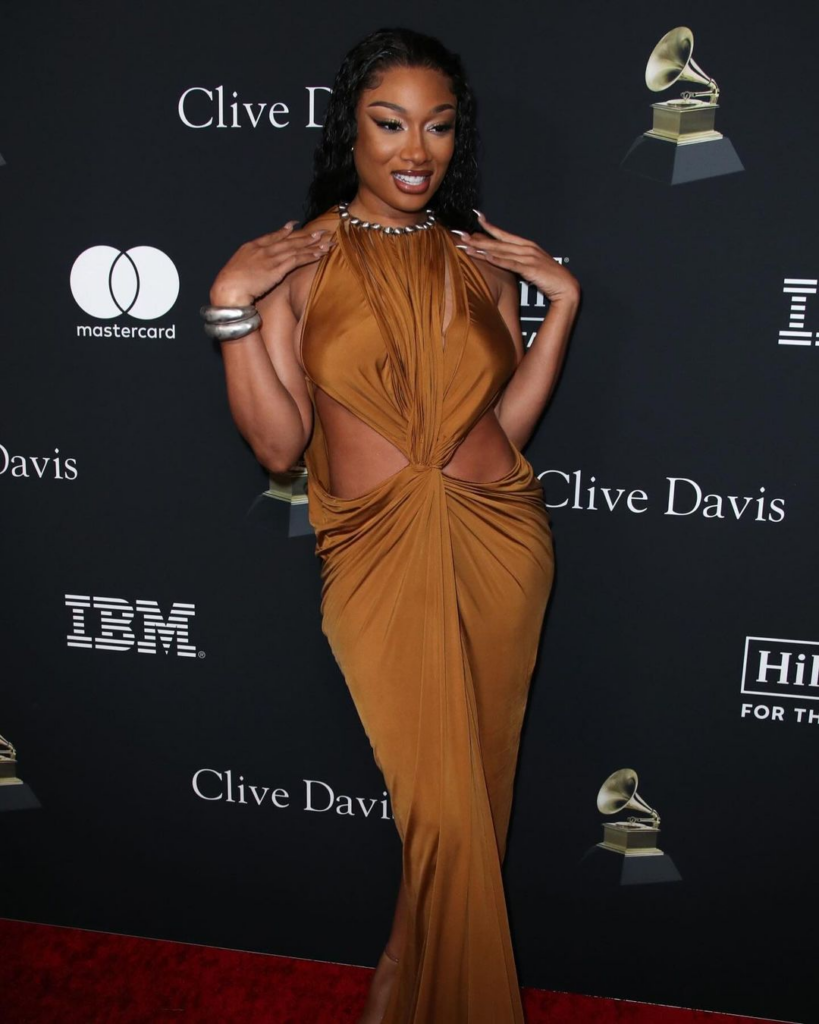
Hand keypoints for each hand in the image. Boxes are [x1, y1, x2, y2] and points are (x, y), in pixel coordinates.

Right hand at [210, 221, 335, 304]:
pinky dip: (309, 256)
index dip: (286, 231)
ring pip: (296, 249)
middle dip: (306, 236)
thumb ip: (248, 260)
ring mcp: (271, 258)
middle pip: (289, 240)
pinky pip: (297, 260)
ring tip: (326, 242)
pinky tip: (319, 254)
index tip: (296, 226)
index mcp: (252, 246)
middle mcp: (264, 249)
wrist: (228, 288)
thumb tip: (253, 263)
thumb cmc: (230, 283)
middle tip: (321, 231)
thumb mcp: (237, 266)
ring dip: (313, 245)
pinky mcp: (277, 269)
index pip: (273, 236)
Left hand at [453, 210, 579, 302]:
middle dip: (478, 239)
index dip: (490, 227)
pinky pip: (510, 264)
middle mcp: (526, 248)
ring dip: (482, 249)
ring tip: (466, 247)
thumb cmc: (549, 278)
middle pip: (498, 243)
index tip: (477, 218)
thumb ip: (518, 261)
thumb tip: (505, 260)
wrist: (566, 286)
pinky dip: (497, 260)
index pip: (504, 234)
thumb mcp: (531, 266)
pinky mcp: (530, 269)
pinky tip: (486, 257)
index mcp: (527, 245)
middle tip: (460, 235)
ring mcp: (528, 257)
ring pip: (501, 252)